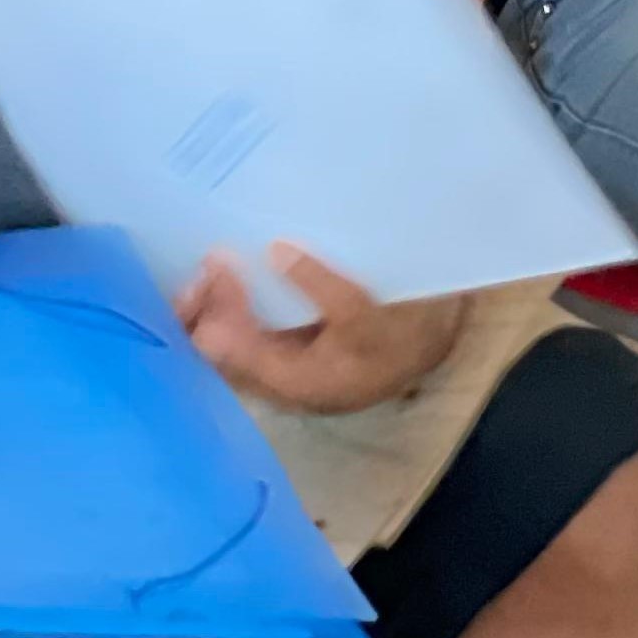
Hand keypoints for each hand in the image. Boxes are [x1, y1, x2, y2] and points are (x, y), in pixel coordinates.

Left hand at [179, 245, 467, 415]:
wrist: (433, 345)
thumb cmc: (401, 333)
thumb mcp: (366, 308)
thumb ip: (319, 285)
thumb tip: (275, 252)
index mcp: (298, 383)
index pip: (232, 355)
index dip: (216, 311)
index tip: (220, 265)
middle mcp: (283, 385)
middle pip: (220, 355)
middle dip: (203, 308)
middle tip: (209, 261)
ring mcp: (283, 370)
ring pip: (228, 346)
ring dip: (215, 305)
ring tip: (215, 263)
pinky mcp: (289, 354)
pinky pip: (244, 336)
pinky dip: (232, 308)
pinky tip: (231, 278)